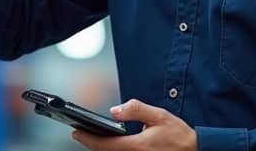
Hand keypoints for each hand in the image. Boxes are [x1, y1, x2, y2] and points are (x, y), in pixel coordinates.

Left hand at [72, 99, 195, 150]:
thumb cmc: (179, 136)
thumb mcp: (159, 116)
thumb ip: (136, 110)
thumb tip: (115, 110)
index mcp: (136, 146)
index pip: (105, 143)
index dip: (87, 138)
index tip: (76, 133)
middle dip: (90, 144)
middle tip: (79, 135)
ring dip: (101, 149)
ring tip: (91, 138)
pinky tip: (109, 146)